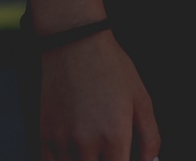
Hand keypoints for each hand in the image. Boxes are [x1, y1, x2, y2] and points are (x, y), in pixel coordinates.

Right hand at [39, 31, 159, 160]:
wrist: (76, 46)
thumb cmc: (111, 69)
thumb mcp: (141, 99)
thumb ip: (150, 136)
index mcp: (115, 135)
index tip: (123, 159)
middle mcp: (88, 142)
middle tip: (110, 152)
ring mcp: (63, 141)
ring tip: (94, 150)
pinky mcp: (45, 136)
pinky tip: (74, 153)